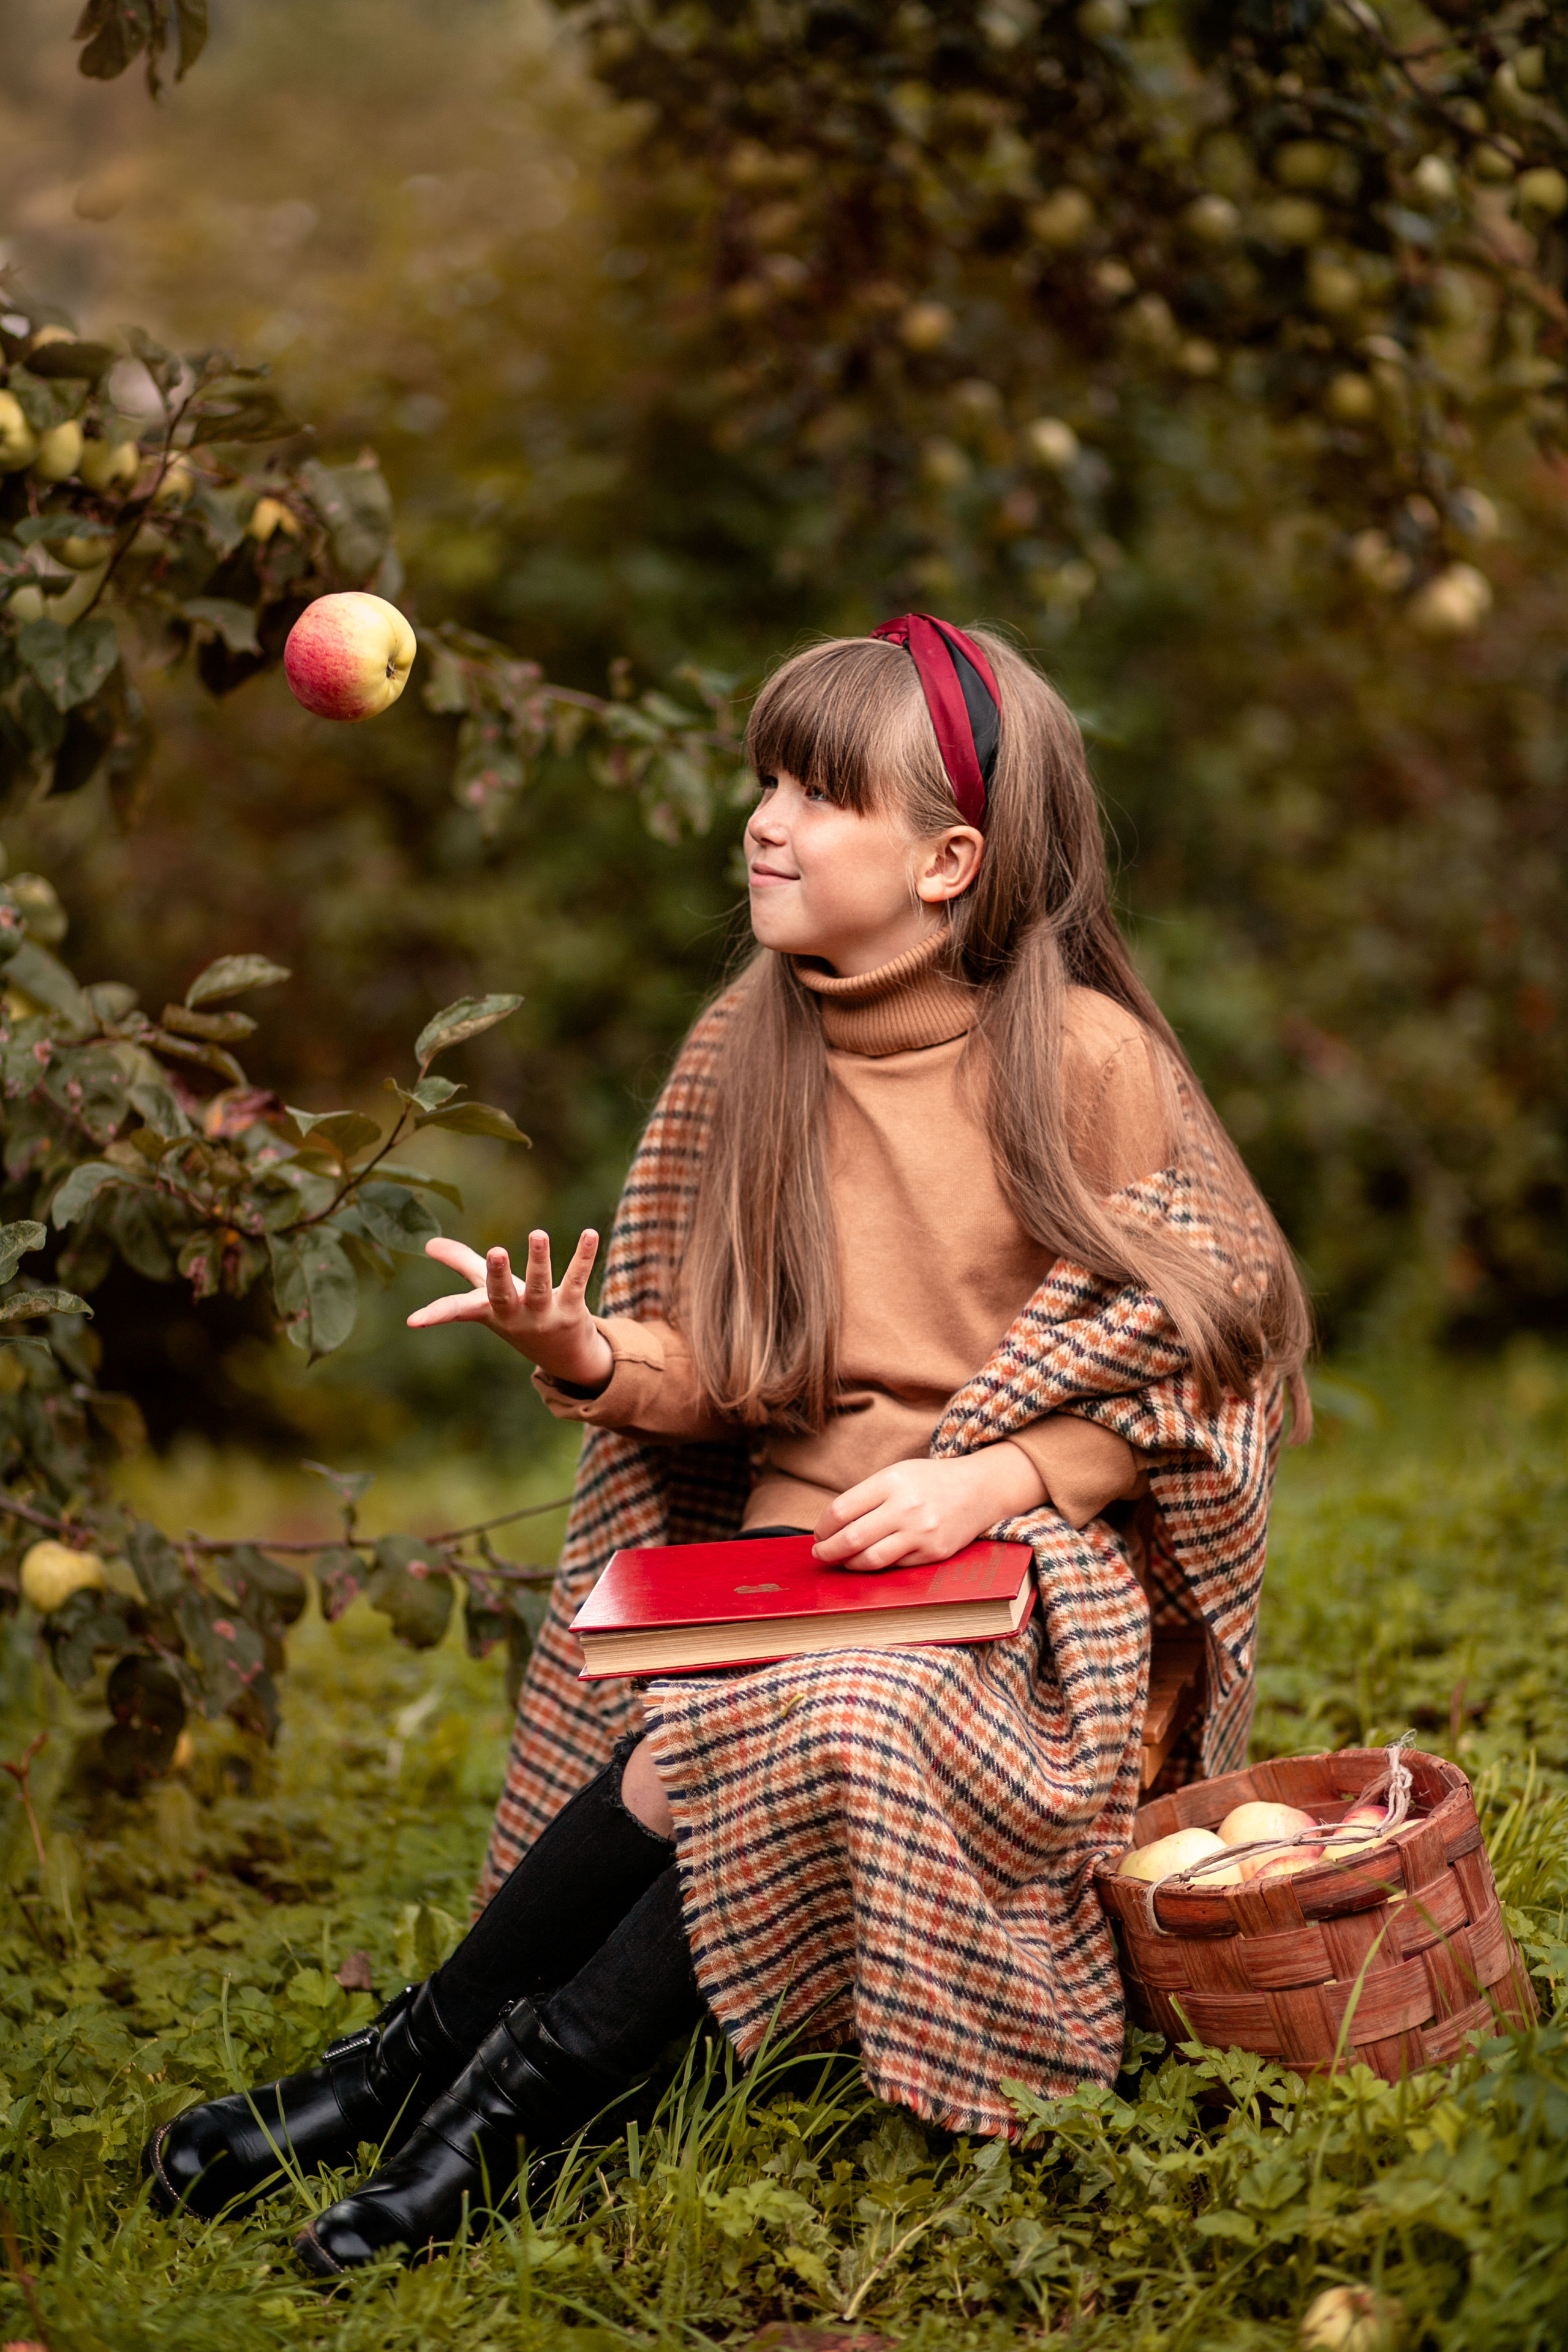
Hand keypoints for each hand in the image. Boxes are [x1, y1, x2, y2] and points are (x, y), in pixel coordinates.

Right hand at [406, 1230, 613, 1388]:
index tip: (412, 1321)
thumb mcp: (488, 1293)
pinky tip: (589, 1234)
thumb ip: (461, 1265)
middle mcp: (515, 1315)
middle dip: (498, 1275)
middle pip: (503, 1294)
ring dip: (540, 1260)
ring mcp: (545, 1315)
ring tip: (538, 1234)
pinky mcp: (573, 1309)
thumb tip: (428, 1243)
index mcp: (490, 1310)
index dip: (434, 1315)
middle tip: (495, 1252)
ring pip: (542, 1285)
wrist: (563, 1355)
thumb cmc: (517, 1314)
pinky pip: (577, 1281)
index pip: (457, 1311)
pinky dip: (584, 1257)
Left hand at [812, 1442, 1047, 1571]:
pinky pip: (895, 1567)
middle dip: (828, 1550)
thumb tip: (830, 1526)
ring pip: (871, 1559)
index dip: (823, 1527)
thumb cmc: (929, 1481)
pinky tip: (868, 1562)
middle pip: (851, 1537)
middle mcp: (906, 1506)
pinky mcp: (934, 1552)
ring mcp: (922, 1532)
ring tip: (841, 1561)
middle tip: (820, 1553)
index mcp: (891, 1480)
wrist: (979, 1489)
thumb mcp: (896, 1474)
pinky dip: (876, 1567)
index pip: (841, 1510)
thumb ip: (865, 1496)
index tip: (819, 1533)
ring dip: (848, 1563)